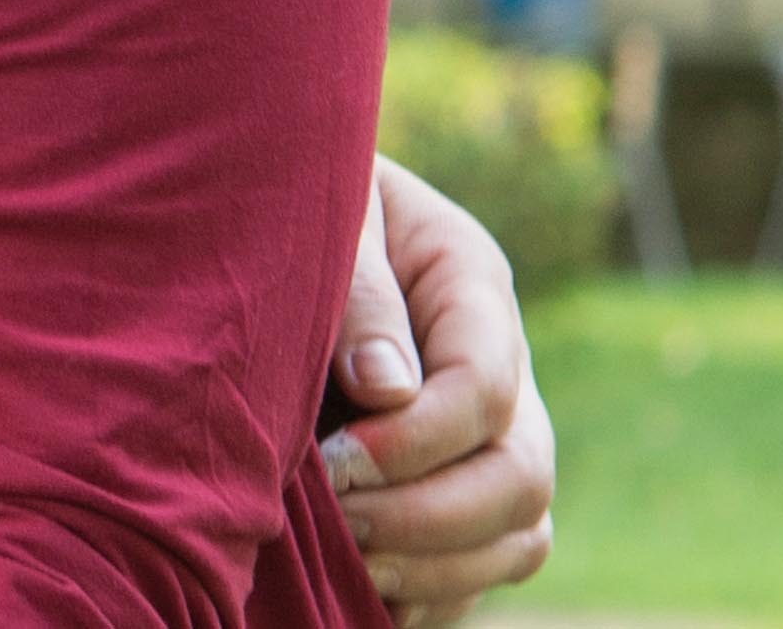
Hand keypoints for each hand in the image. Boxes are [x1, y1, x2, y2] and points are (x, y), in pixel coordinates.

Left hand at [320, 158, 556, 624]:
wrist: (261, 203)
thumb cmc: (279, 194)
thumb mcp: (319, 212)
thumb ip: (356, 291)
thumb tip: (387, 391)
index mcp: (469, 280)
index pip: (481, 388)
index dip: (416, 442)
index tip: (334, 461)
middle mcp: (500, 364)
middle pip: (522, 476)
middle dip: (431, 517)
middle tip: (340, 520)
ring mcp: (489, 432)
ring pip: (519, 535)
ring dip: (437, 567)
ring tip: (349, 563)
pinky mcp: (458, 484)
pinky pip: (482, 567)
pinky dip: (432, 593)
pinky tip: (360, 589)